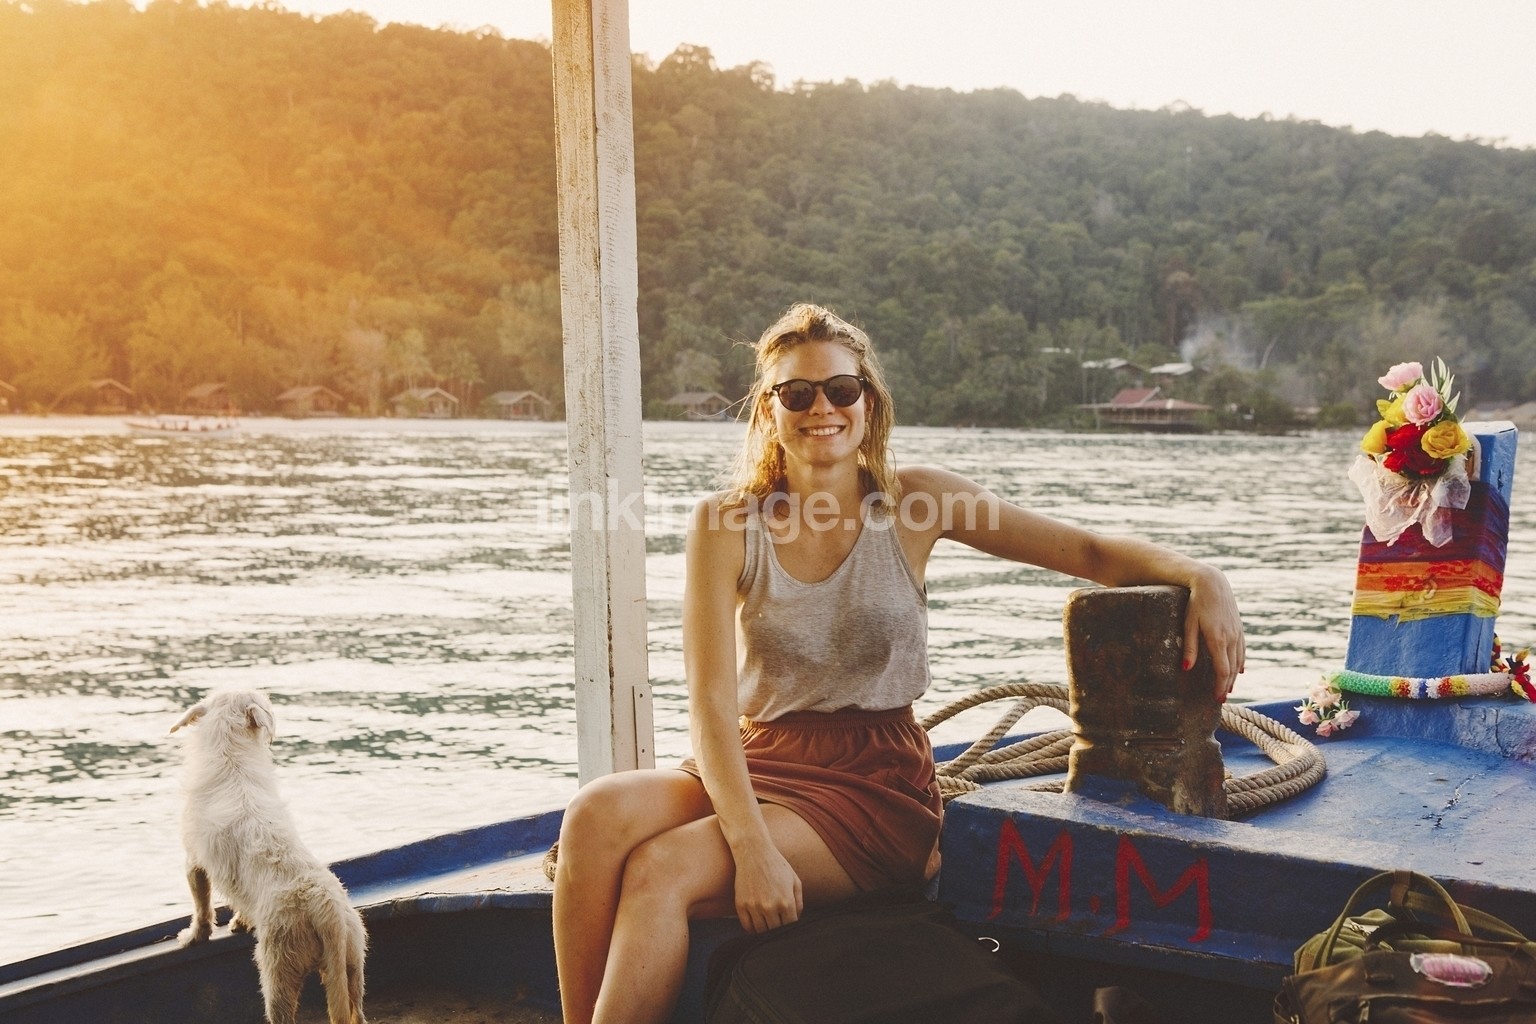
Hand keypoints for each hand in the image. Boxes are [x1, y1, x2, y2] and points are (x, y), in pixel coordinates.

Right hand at [731, 844, 803, 933]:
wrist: (754, 852)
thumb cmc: (777, 865)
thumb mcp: (795, 880)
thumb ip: (799, 902)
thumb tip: (796, 919)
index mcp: (786, 902)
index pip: (790, 926)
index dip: (790, 926)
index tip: (787, 922)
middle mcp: (770, 907)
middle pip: (775, 931)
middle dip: (778, 928)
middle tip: (777, 922)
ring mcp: (754, 907)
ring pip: (761, 931)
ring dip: (765, 929)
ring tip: (767, 922)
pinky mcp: (741, 905)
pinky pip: (747, 926)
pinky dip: (752, 928)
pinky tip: (756, 922)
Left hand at [1183, 567, 1244, 699]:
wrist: (1212, 583)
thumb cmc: (1195, 603)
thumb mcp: (1188, 624)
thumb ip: (1189, 647)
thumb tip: (1186, 669)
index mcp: (1217, 639)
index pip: (1223, 670)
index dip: (1220, 686)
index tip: (1218, 699)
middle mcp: (1231, 638)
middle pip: (1232, 668)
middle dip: (1227, 685)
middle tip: (1221, 699)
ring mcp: (1237, 632)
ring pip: (1238, 660)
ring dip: (1234, 676)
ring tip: (1228, 688)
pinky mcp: (1239, 627)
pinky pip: (1242, 650)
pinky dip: (1240, 662)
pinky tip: (1239, 670)